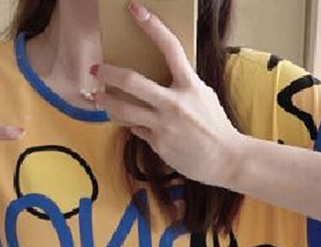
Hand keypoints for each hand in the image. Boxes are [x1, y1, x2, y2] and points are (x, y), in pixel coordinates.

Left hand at [92, 1, 241, 187]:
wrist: (225, 158)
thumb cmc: (214, 125)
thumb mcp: (203, 95)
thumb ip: (182, 84)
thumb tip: (161, 77)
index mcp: (189, 85)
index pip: (169, 47)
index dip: (151, 25)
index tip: (135, 10)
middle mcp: (174, 103)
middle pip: (132, 81)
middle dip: (108, 73)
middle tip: (96, 70)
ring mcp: (163, 125)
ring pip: (124, 110)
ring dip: (106, 102)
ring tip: (98, 98)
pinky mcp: (158, 144)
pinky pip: (137, 130)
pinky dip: (133, 125)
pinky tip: (133, 124)